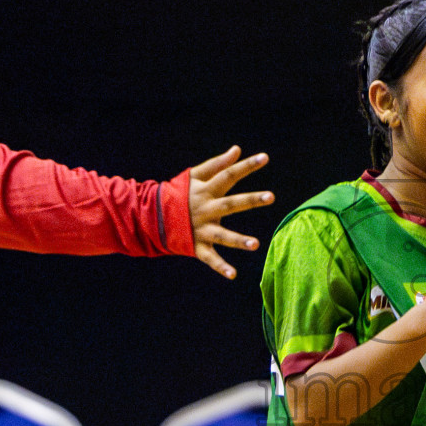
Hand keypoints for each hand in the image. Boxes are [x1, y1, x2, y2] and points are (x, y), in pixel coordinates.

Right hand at [188, 146, 272, 278]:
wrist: (153, 216)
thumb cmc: (180, 193)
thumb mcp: (196, 176)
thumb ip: (218, 164)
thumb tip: (237, 149)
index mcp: (206, 190)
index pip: (228, 175)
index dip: (246, 166)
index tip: (265, 157)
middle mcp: (206, 209)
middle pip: (231, 204)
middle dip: (251, 200)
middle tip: (271, 196)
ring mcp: (201, 229)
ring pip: (222, 235)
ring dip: (238, 239)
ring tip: (256, 244)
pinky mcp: (197, 246)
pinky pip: (211, 258)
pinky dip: (221, 267)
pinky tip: (234, 275)